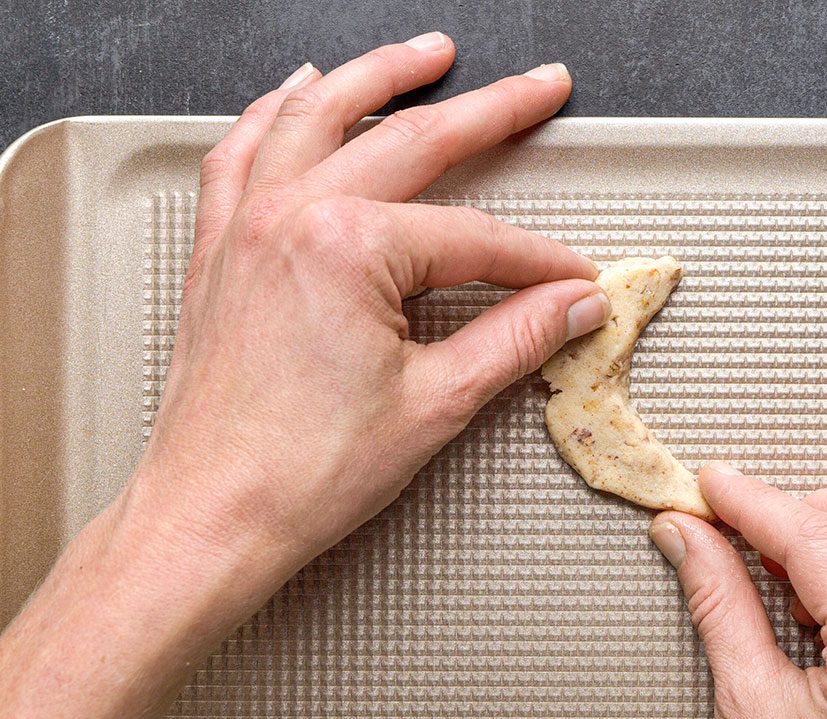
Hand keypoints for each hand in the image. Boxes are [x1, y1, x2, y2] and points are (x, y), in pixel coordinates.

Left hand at [0, 37, 608, 718]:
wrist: (211, 516)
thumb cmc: (300, 473)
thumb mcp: (435, 405)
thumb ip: (515, 340)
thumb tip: (571, 308)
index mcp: (348, 248)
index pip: (478, 238)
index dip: (541, 262)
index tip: (576, 282)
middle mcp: (291, 216)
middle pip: (412, 144)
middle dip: (491, 111)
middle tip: (541, 88)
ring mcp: (247, 225)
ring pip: (319, 117)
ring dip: (379, 77)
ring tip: (428, 54)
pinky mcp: (221, 249)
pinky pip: (241, 152)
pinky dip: (276, 113)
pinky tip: (301, 93)